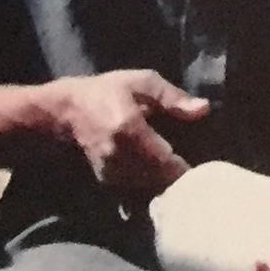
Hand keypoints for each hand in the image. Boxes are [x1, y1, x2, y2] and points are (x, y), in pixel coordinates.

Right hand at [43, 70, 208, 192]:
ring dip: (165, 183)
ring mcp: (108, 170)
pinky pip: (133, 187)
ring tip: (184, 176)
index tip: (206, 169)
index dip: (186, 169)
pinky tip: (162, 175)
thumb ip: (173, 98)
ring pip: (146, 186)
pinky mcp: (104, 178)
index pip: (165, 160)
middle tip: (200, 175)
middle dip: (178, 178)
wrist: (64, 111)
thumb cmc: (106, 91)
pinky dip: (149, 184)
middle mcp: (117, 155)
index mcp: (129, 130)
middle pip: (157, 178)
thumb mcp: (142, 83)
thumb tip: (203, 110)